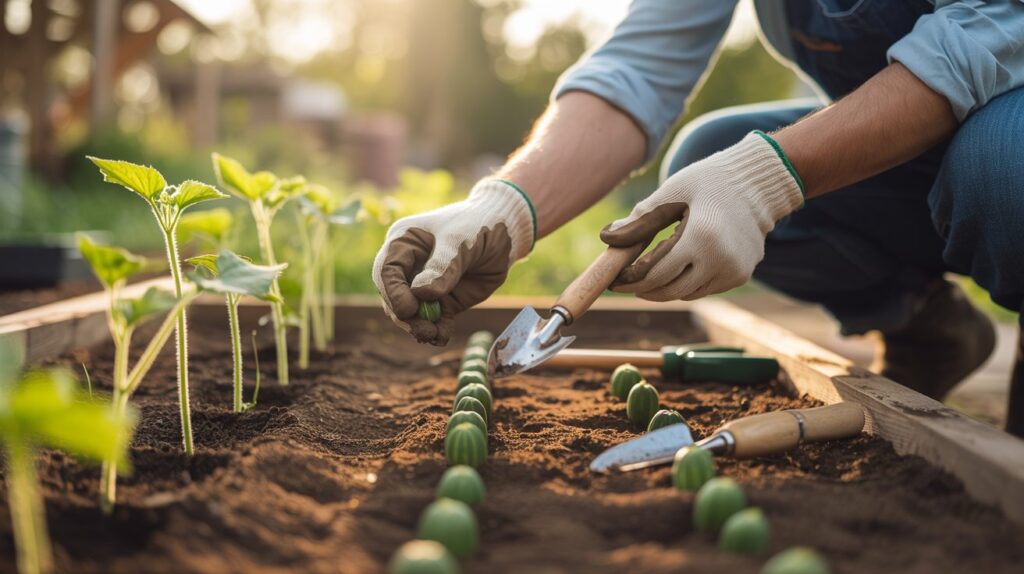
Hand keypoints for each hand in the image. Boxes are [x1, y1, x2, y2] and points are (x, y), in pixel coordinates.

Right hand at [372, 179, 535, 344]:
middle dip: (406, 316)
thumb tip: (421, 293)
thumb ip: (442, 266)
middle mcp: (408, 266)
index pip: (387, 270)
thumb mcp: (460, 240)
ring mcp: (424, 286)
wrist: (506, 236)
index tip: (407, 309)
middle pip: (394, 296)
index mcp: (403, 243)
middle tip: (423, 329)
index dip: (393, 292)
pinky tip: (443, 336)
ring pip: (412, 313)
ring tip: (434, 335)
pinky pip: (434, 321)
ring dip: (420, 327)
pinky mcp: (443, 301)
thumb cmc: (478, 225)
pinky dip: (437, 331)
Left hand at [600, 132, 803, 300]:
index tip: (614, 280)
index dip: (631, 280)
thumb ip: (641, 218)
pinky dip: (686, 283)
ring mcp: (734, 271)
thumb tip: (608, 239)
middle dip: (644, 289)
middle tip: (626, 283)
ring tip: (646, 275)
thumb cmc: (710, 181)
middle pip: (670, 290)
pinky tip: (676, 269)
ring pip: (687, 293)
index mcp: (702, 237)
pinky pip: (705, 288)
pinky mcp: (741, 275)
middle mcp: (721, 260)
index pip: (657, 273)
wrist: (759, 182)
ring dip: (664, 288)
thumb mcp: (672, 192)